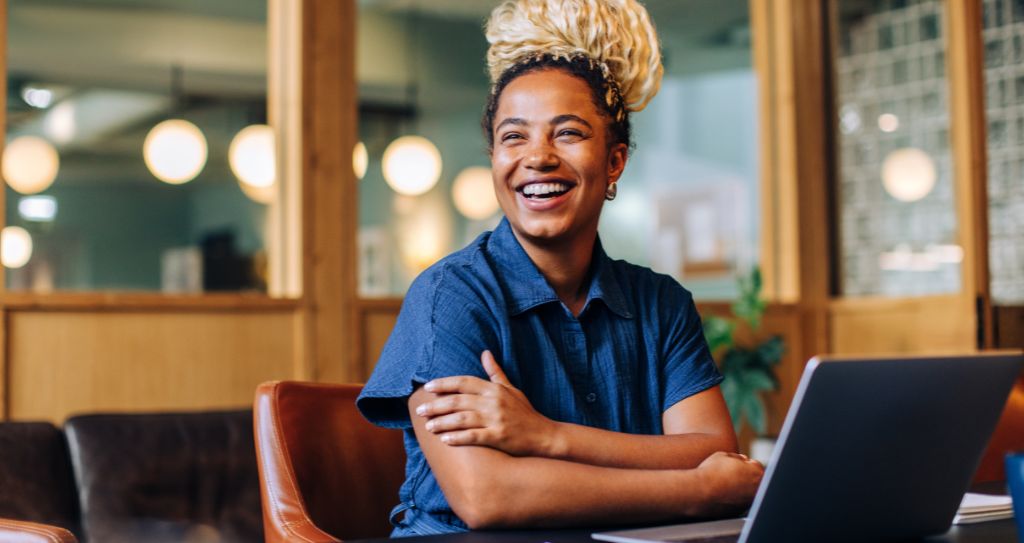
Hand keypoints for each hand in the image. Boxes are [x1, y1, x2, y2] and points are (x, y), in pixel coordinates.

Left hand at [416, 351, 559, 456]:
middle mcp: (493, 402)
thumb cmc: (525, 412)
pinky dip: (458, 438)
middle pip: (458, 401)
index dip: (444, 384)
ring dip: (442, 422)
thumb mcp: (511, 389)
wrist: (544, 435)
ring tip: (428, 427)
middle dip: (436, 405)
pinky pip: (474, 436)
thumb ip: (495, 372)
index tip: (427, 388)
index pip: (464, 382)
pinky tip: (445, 440)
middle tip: (420, 411)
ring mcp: (496, 420)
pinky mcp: (499, 437)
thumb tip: (485, 352)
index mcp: (494, 389)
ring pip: (462, 419)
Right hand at [691, 451, 764, 516]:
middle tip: (729, 473)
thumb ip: (737, 457)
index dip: (745, 463)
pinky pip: (739, 502)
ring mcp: (748, 502)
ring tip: (723, 483)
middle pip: (755, 480)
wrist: (699, 493)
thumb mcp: (723, 455)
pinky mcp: (739, 511)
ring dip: (740, 487)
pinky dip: (733, 498)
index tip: (734, 464)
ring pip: (747, 492)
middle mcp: (757, 490)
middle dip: (745, 475)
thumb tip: (742, 459)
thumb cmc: (711, 472)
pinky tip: (721, 493)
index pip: (756, 466)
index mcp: (756, 473)